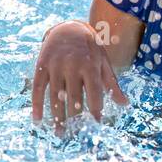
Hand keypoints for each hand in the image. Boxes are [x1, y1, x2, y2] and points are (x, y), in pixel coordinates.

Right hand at [30, 20, 128, 134]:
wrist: (68, 28)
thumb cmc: (90, 49)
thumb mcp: (104, 63)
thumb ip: (112, 84)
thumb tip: (125, 105)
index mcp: (90, 66)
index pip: (94, 93)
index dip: (95, 109)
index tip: (96, 124)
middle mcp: (72, 66)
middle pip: (73, 97)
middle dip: (75, 117)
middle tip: (74, 134)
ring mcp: (55, 66)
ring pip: (55, 95)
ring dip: (56, 116)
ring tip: (59, 133)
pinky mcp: (42, 66)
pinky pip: (38, 88)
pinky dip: (36, 104)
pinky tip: (38, 119)